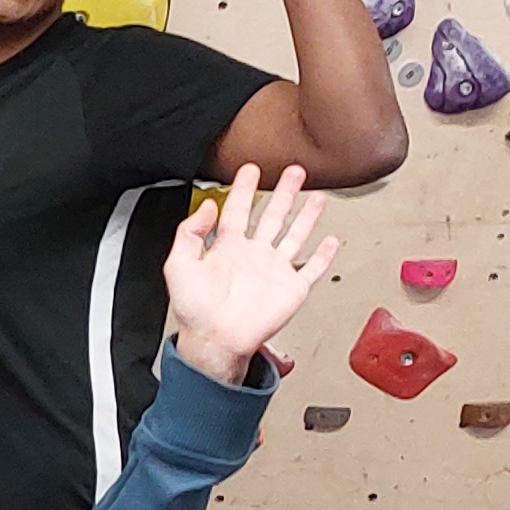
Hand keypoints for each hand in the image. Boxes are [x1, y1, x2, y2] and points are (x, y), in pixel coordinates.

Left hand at [159, 165, 336, 385]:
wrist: (216, 340)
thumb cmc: (195, 311)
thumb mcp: (178, 264)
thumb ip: (189, 232)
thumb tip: (206, 206)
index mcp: (226, 249)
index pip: (237, 211)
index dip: (244, 189)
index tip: (251, 169)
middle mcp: (253, 256)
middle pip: (272, 216)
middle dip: (283, 192)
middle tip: (294, 171)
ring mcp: (274, 271)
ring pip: (295, 235)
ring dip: (307, 215)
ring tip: (316, 195)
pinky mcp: (292, 288)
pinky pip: (312, 268)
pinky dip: (324, 254)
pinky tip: (331, 240)